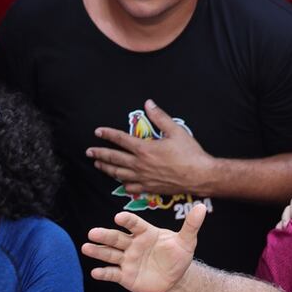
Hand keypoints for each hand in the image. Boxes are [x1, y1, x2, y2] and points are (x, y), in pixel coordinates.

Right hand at [82, 204, 205, 291]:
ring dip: (97, 251)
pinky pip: (112, 273)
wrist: (176, 277)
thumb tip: (202, 207)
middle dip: (104, 235)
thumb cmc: (178, 255)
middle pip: (116, 238)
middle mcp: (132, 244)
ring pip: (109, 254)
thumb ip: (191, 225)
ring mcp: (126, 259)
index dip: (127, 220)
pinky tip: (95, 272)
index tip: (119, 217)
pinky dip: (103, 273)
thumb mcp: (187, 241)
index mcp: (145, 233)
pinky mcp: (124, 275)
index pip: (134, 224)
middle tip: (92, 233)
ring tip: (86, 248)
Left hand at [86, 99, 214, 196]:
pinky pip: (132, 187)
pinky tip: (120, 183)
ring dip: (106, 168)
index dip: (107, 134)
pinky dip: (123, 185)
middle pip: (114, 158)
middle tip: (89, 152)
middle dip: (100, 153)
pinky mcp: (151, 188)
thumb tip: (149, 103)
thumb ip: (160, 117)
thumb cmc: (191, 154)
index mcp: (145, 149)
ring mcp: (144, 178)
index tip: (98, 132)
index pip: (120, 139)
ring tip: (98, 165)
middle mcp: (140, 164)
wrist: (202, 176)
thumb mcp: (176, 131)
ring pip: (119, 174)